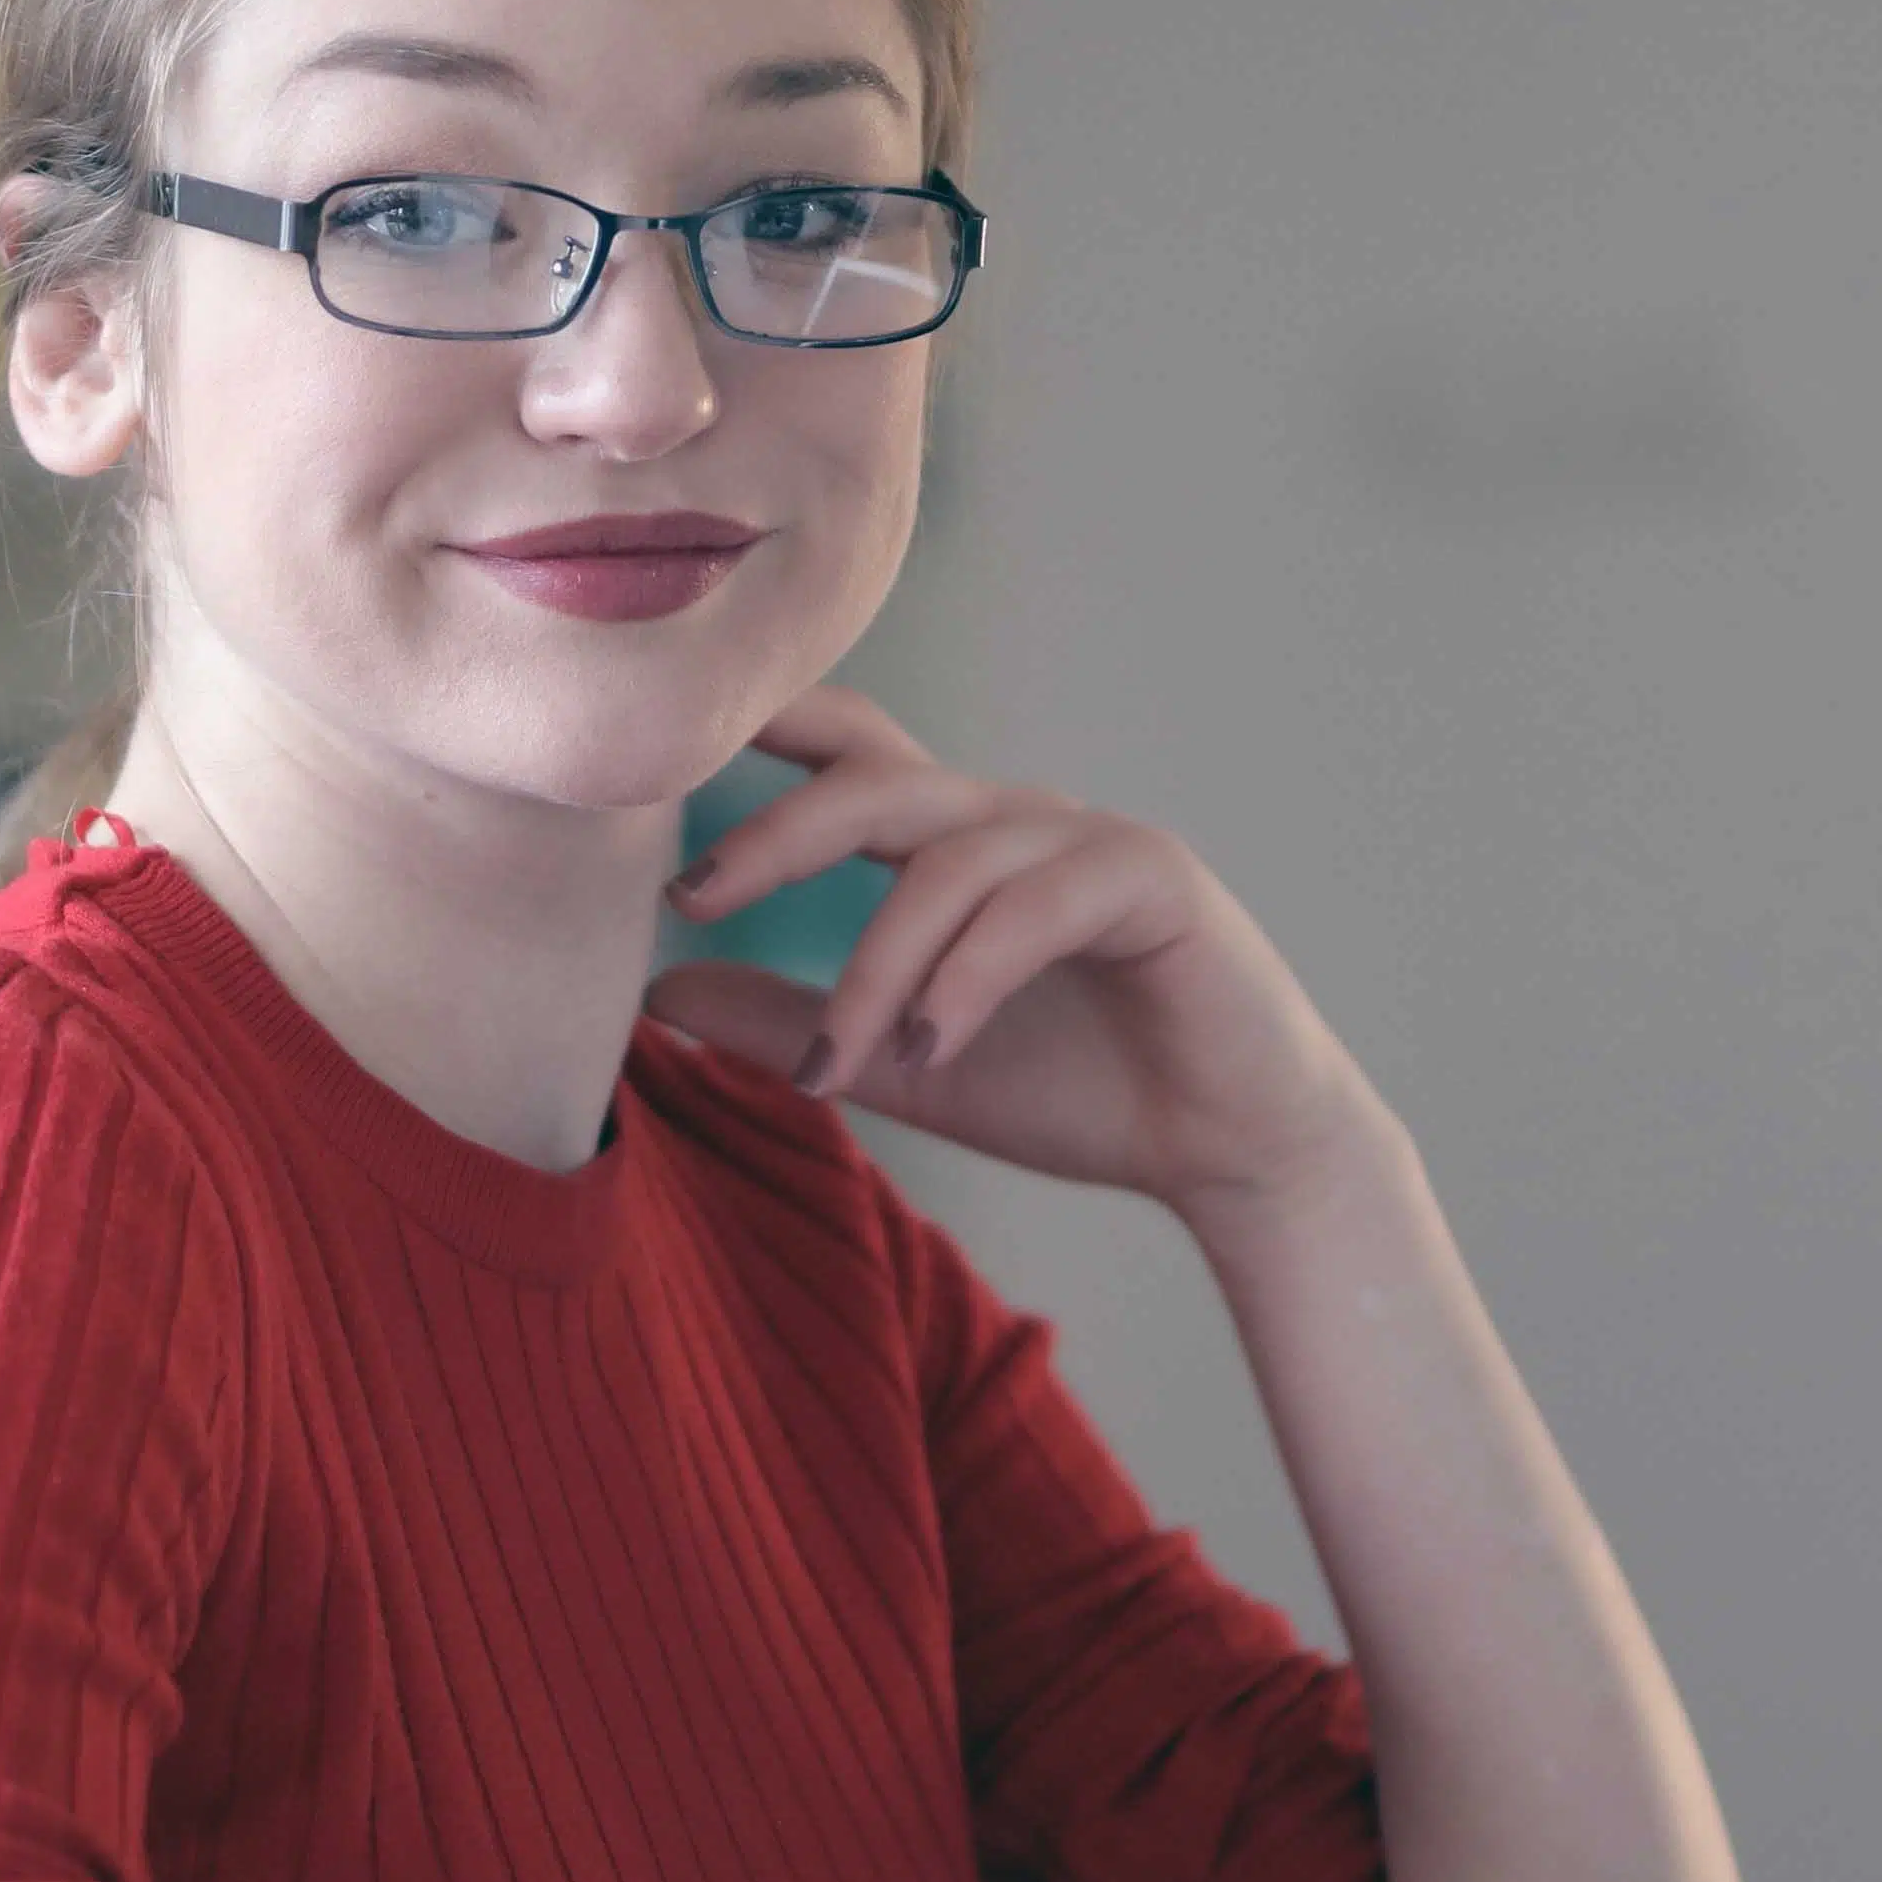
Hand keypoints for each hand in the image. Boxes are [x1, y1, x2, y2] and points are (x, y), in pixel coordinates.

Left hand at [646, 689, 1386, 1220]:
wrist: (1231, 1152)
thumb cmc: (1075, 1090)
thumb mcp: (899, 1065)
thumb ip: (789, 1023)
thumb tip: (650, 996)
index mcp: (952, 842)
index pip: (846, 750)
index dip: (759, 729)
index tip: (652, 759)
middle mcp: (1011, 820)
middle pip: (873, 778)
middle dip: (775, 831)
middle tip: (692, 900)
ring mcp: (1085, 838)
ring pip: (945, 862)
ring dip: (874, 968)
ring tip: (835, 1068)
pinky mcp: (1151, 879)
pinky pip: (1032, 905)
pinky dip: (966, 978)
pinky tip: (932, 1048)